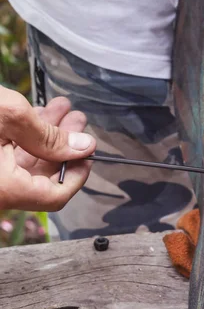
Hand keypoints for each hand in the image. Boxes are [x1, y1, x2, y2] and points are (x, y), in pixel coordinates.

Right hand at [0, 90, 95, 210]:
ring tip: (62, 111)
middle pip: (39, 177)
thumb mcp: (10, 116)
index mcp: (3, 189)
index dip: (78, 174)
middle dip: (63, 145)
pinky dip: (23, 139)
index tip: (89, 153)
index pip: (55, 197)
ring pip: (22, 165)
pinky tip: (36, 115)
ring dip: (45, 137)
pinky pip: (5, 159)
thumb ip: (50, 136)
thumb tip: (83, 146)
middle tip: (77, 121)